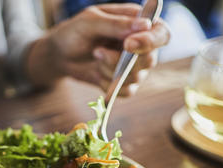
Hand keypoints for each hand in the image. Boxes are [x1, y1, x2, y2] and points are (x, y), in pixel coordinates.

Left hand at [33, 4, 170, 94]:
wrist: (61, 54)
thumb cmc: (75, 31)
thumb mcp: (90, 22)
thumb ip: (116, 24)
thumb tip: (144, 25)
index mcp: (139, 23)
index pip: (161, 34)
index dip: (150, 41)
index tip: (128, 44)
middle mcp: (142, 45)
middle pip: (150, 60)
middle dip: (122, 60)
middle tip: (98, 51)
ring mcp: (135, 66)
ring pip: (136, 77)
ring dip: (111, 69)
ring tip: (95, 55)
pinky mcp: (125, 83)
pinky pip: (127, 91)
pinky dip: (110, 85)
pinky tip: (97, 73)